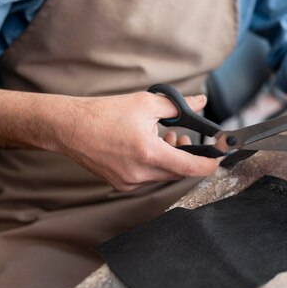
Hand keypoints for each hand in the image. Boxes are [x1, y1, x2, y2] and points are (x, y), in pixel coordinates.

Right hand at [55, 92, 218, 190]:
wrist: (69, 127)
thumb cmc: (104, 114)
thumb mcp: (146, 103)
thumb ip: (179, 105)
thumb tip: (201, 102)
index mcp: (149, 153)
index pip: (190, 168)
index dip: (208, 164)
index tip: (217, 158)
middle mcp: (140, 174)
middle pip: (178, 172)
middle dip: (185, 155)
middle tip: (181, 136)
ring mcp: (129, 182)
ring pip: (163, 175)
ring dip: (169, 159)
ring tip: (163, 137)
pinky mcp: (120, 185)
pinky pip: (148, 178)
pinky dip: (154, 165)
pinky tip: (145, 147)